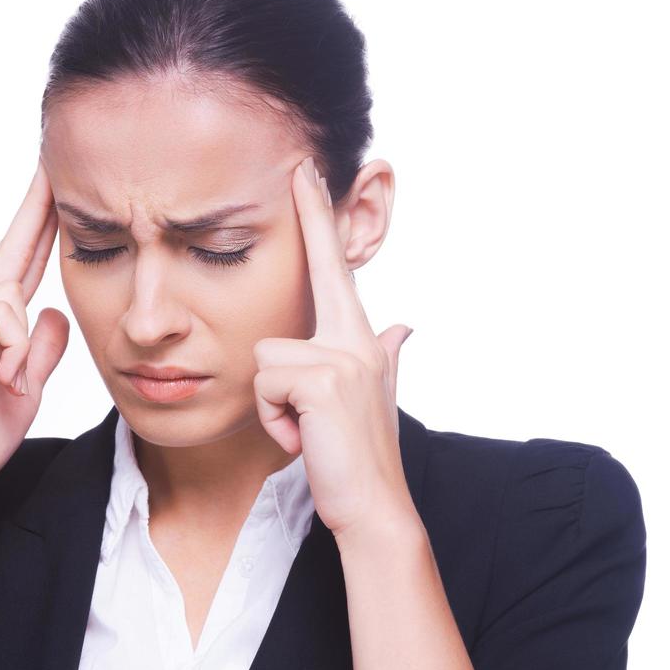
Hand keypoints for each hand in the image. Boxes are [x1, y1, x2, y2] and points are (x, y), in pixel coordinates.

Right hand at [0, 158, 70, 500]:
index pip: (26, 263)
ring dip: (23, 343)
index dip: (43, 225)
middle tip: (54, 165)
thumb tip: (57, 313)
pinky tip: (5, 382)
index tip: (59, 187)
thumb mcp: (26, 387)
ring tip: (12, 384)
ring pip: (12, 295)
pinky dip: (14, 352)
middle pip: (12, 251)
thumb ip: (41, 350)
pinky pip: (0, 322)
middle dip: (35, 208)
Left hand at [251, 156, 417, 543]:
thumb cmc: (360, 454)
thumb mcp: (375, 397)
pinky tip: (302, 439)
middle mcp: (357, 339)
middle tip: (302, 164)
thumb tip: (406, 326)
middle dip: (310, 233)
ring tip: (304, 429)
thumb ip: (387, 356)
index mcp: (360, 339)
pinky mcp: (322, 380)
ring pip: (264, 357)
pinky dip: (274, 422)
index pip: (335, 268)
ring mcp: (343, 357)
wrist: (373, 505)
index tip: (305, 173)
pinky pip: (264, 386)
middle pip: (306, 291)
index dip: (320, 220)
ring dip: (272, 405)